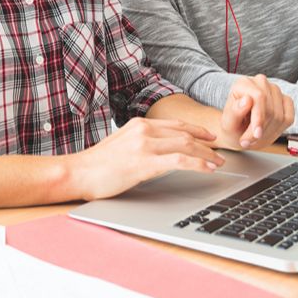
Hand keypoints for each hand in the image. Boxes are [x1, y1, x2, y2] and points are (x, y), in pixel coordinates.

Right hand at [68, 118, 223, 200]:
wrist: (77, 173)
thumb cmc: (96, 165)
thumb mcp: (121, 145)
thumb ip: (140, 143)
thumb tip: (159, 152)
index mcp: (138, 125)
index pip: (175, 124)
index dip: (195, 130)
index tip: (208, 137)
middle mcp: (143, 130)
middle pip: (184, 134)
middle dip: (206, 144)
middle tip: (219, 152)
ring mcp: (144, 145)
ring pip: (186, 145)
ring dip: (206, 154)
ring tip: (218, 163)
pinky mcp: (145, 162)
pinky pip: (180, 160)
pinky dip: (198, 164)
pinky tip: (207, 169)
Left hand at [217, 74, 293, 150]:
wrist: (238, 132)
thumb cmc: (232, 126)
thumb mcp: (228, 123)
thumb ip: (235, 111)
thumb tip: (247, 99)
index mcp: (243, 83)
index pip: (259, 97)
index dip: (259, 117)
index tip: (256, 134)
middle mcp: (260, 82)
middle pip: (270, 108)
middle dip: (262, 129)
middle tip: (249, 141)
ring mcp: (275, 90)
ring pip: (280, 115)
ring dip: (268, 131)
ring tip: (255, 138)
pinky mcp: (286, 101)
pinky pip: (289, 118)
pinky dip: (279, 129)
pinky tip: (266, 132)